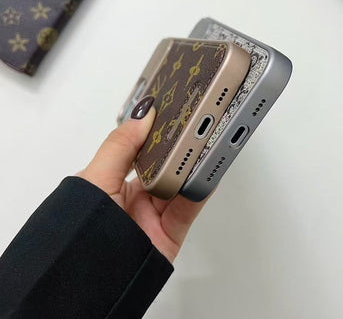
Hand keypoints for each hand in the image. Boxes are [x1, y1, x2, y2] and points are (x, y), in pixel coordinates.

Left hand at [78, 99, 207, 262]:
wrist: (89, 283)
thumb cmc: (80, 232)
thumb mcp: (96, 179)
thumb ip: (119, 147)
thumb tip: (142, 116)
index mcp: (113, 179)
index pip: (140, 148)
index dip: (156, 132)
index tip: (172, 114)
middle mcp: (135, 195)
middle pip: (164, 165)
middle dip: (179, 146)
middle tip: (194, 125)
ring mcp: (154, 214)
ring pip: (179, 183)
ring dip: (193, 165)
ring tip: (205, 144)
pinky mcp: (170, 233)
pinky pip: (189, 207)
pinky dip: (200, 189)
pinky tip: (207, 172)